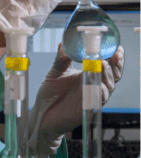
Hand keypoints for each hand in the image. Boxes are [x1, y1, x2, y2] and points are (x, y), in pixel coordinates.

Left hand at [28, 42, 123, 157]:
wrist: (41, 113)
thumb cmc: (50, 93)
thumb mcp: (55, 72)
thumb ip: (61, 59)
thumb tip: (63, 43)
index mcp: (87, 74)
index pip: (107, 64)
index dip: (113, 57)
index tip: (115, 47)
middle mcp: (92, 85)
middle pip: (112, 75)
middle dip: (115, 64)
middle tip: (112, 54)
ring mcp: (91, 97)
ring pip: (108, 87)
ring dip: (107, 75)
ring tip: (103, 64)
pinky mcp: (87, 109)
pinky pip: (98, 101)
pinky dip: (100, 93)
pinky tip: (99, 85)